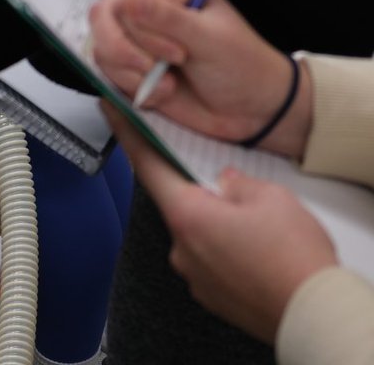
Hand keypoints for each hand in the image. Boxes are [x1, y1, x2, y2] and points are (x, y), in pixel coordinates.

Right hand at [90, 0, 311, 154]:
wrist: (253, 111)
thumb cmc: (241, 66)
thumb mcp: (210, 39)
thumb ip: (168, 19)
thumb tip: (129, 0)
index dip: (144, 29)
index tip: (179, 53)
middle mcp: (150, 9)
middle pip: (106, 19)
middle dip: (133, 52)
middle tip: (173, 67)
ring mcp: (139, 39)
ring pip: (103, 47)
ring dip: (131, 74)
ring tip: (168, 86)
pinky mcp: (133, 68)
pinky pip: (108, 73)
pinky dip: (132, 88)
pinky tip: (163, 94)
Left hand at [105, 109, 336, 343]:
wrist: (315, 316)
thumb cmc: (293, 257)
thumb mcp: (270, 197)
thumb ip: (237, 181)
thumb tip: (225, 183)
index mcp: (187, 215)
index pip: (146, 164)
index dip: (127, 133)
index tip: (110, 110)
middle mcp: (183, 248)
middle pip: (177, 202)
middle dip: (197, 188)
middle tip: (226, 181)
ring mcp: (196, 277)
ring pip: (198, 233)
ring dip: (216, 222)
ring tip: (256, 224)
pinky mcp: (214, 297)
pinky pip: (212, 260)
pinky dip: (226, 248)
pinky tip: (257, 248)